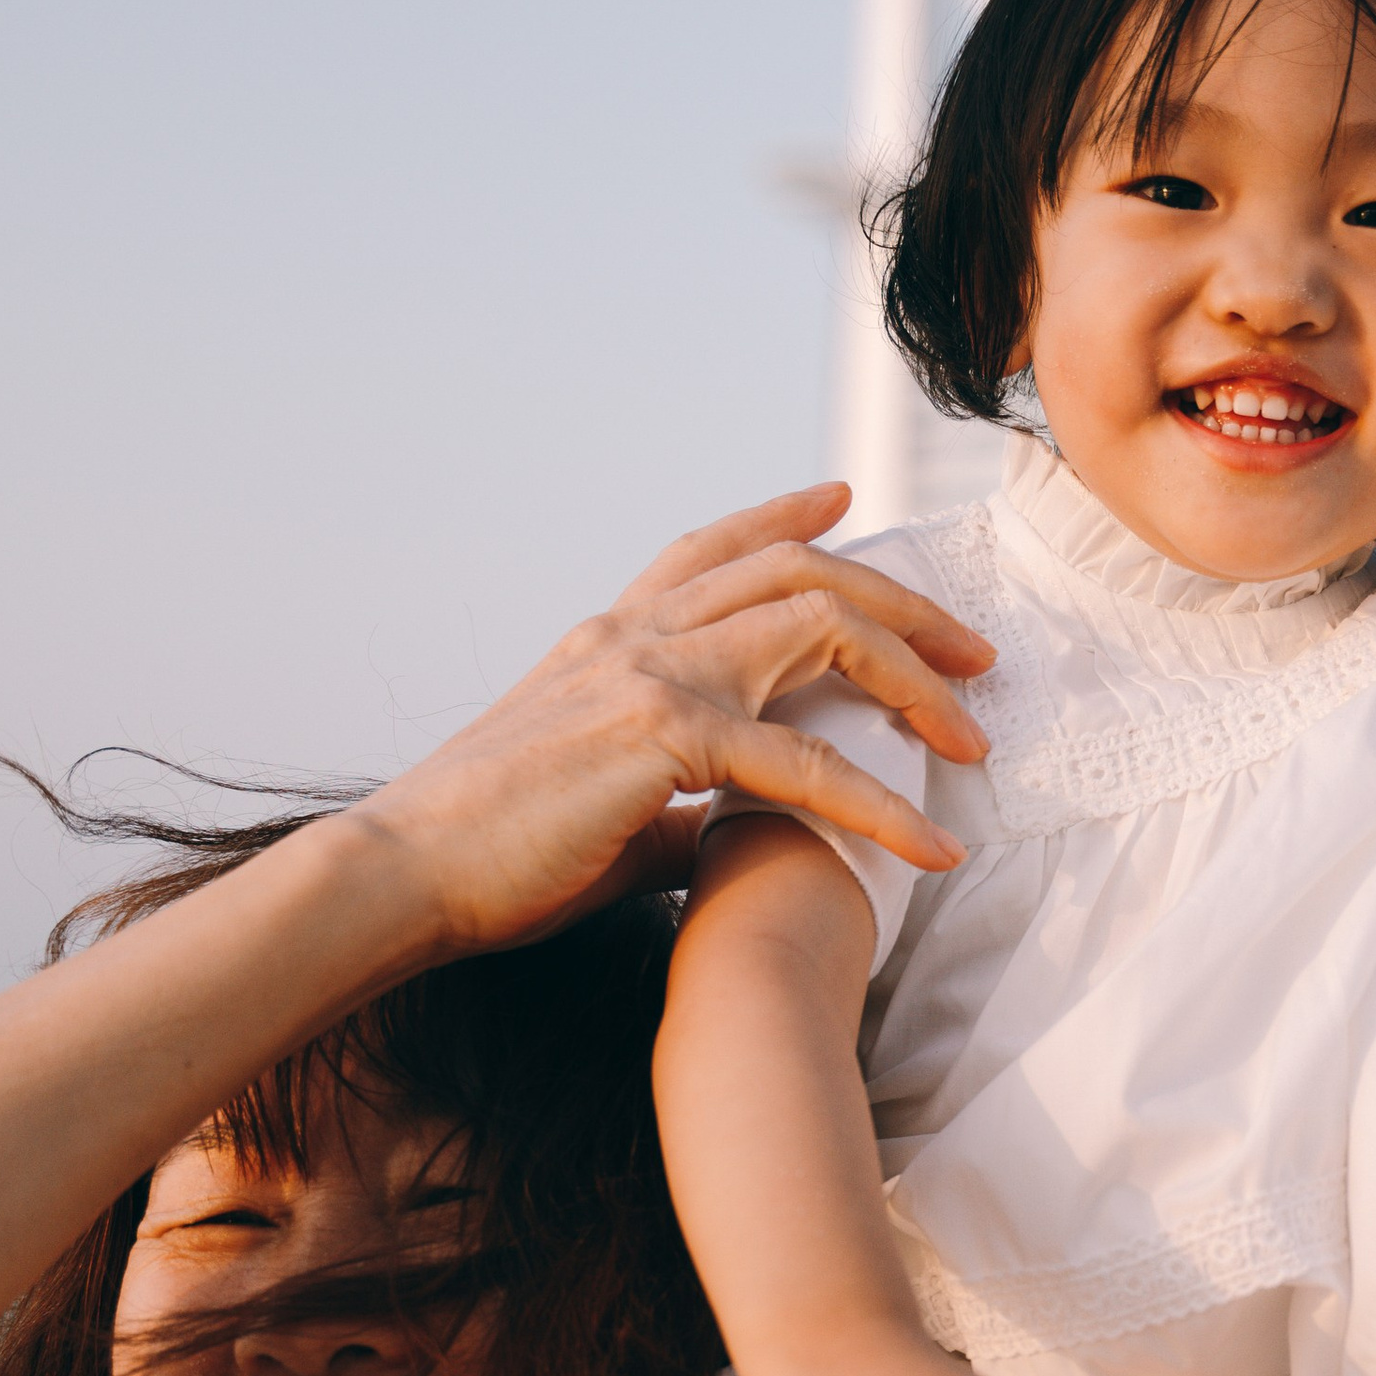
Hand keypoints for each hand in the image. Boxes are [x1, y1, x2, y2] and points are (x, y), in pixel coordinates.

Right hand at [357, 484, 995, 965]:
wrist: (403, 873)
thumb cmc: (491, 858)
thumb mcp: (598, 812)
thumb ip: (668, 809)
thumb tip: (711, 837)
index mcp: (613, 640)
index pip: (712, 548)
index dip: (785, 515)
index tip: (847, 501)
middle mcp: (636, 634)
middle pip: (798, 573)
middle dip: (901, 606)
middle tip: (972, 651)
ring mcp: (649, 673)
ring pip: (818, 628)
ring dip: (913, 679)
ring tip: (971, 738)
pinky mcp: (663, 738)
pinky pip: (804, 763)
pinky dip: (881, 806)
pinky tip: (928, 849)